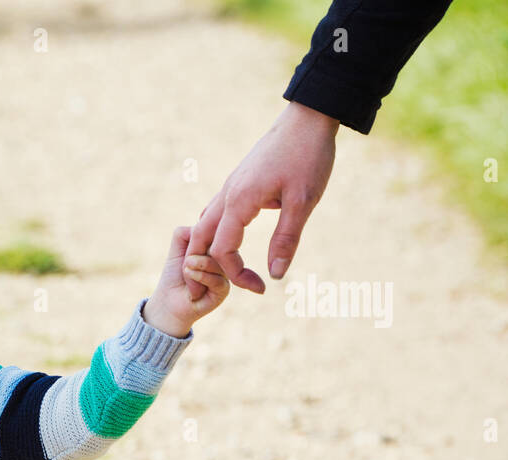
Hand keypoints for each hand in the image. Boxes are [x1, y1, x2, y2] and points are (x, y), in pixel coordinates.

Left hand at [143, 226, 229, 336]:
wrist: (168, 302)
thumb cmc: (173, 276)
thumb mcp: (177, 250)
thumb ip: (184, 233)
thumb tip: (201, 226)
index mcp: (216, 249)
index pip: (216, 234)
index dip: (200, 237)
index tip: (187, 249)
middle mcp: (224, 261)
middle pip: (218, 246)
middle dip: (197, 250)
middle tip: (186, 261)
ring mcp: (226, 275)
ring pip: (217, 262)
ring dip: (197, 264)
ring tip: (186, 269)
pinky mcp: (224, 291)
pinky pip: (218, 280)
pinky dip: (201, 276)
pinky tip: (190, 274)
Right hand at [185, 101, 338, 295]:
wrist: (307, 117)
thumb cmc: (308, 156)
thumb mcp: (303, 201)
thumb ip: (286, 239)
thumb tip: (275, 275)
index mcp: (239, 202)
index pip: (223, 250)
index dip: (237, 275)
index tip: (259, 288)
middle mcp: (227, 195)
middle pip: (199, 240)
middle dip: (201, 269)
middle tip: (205, 294)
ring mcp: (229, 187)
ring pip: (203, 225)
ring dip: (205, 251)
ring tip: (215, 273)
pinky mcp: (237, 182)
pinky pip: (214, 212)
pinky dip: (213, 234)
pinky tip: (226, 242)